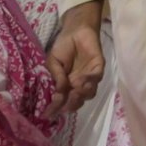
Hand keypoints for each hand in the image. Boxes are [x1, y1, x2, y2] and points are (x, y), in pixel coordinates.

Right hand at [43, 1, 104, 117]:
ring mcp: (90, 77)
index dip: (55, 108)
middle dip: (71, 104)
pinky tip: (81, 79)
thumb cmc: (63, 46)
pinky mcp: (98, 68)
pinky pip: (96, 78)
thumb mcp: (53, 63)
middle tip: (65, 104)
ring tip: (74, 91)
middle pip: (78, 101)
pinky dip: (89, 81)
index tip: (47, 115)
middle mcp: (79, 84)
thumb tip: (59, 93)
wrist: (75, 30)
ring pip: (89, 93)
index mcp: (67, 84)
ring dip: (82, 94)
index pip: (63, 100)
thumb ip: (57, 77)